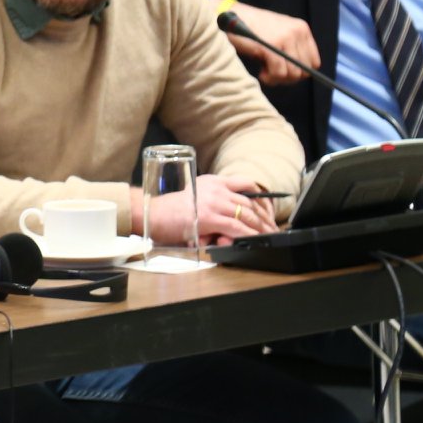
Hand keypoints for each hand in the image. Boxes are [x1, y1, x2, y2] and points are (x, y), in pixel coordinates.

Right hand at [134, 175, 277, 244]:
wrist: (149, 213)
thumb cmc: (167, 211)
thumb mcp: (194, 199)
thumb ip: (214, 207)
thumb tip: (230, 224)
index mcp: (213, 181)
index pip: (246, 183)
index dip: (262, 198)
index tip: (268, 210)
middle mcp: (216, 188)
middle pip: (250, 202)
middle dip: (266, 218)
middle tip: (273, 229)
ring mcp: (213, 202)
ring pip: (248, 215)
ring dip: (262, 229)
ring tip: (269, 237)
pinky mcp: (210, 217)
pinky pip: (238, 228)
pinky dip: (250, 236)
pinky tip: (256, 241)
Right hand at [223, 2, 320, 85]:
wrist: (229, 17)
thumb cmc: (250, 28)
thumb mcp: (277, 34)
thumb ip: (290, 49)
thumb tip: (297, 75)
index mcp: (301, 28)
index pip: (313, 61)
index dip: (299, 72)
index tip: (284, 72)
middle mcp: (297, 32)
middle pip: (304, 70)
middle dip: (288, 78)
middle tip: (272, 74)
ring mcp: (285, 38)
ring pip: (292, 73)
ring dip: (278, 79)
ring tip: (265, 73)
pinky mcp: (272, 46)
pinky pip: (279, 72)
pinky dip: (270, 78)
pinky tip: (261, 73)